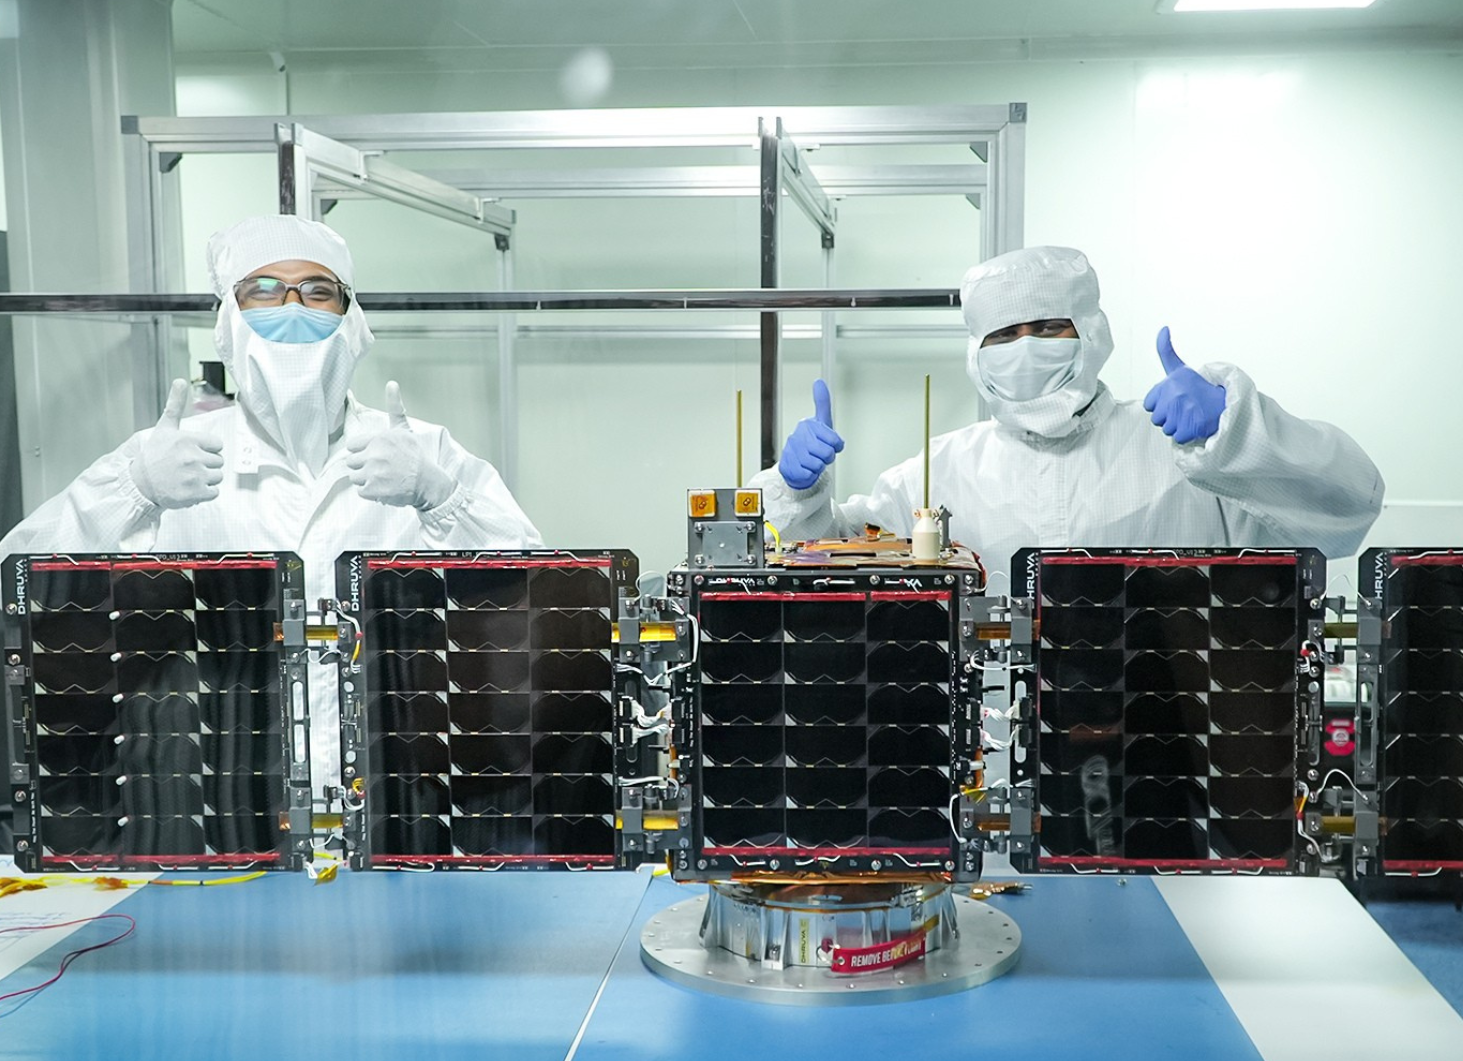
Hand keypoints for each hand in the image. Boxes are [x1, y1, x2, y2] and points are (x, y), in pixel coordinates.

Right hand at [130, 379, 224, 508]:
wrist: (139, 484)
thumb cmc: (153, 455)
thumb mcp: (164, 428)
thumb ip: (175, 405)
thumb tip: (180, 380)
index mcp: (188, 439)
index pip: (217, 445)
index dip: (206, 449)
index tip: (191, 452)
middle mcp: (192, 457)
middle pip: (218, 461)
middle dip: (206, 464)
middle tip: (186, 466)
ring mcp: (195, 476)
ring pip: (217, 477)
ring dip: (205, 479)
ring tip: (187, 477)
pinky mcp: (196, 494)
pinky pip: (214, 493)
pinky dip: (204, 493)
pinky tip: (188, 488)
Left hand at [346, 382, 454, 509]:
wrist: (429, 482)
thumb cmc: (416, 456)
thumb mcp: (405, 430)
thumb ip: (395, 407)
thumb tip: (391, 383)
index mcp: (379, 438)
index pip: (353, 446)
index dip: (363, 452)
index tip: (376, 456)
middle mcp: (375, 454)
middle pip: (352, 462)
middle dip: (364, 466)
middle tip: (382, 469)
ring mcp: (373, 472)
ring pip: (355, 477)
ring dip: (367, 480)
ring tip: (383, 478)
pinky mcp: (374, 489)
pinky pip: (361, 491)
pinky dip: (371, 493)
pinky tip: (384, 488)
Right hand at [778, 379, 844, 489]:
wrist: (796, 463)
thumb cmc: (812, 442)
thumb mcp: (822, 422)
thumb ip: (822, 402)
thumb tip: (819, 382)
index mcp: (807, 424)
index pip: (835, 441)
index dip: (836, 447)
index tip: (829, 444)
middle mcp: (797, 436)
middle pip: (827, 454)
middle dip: (827, 458)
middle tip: (820, 455)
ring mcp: (791, 451)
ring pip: (818, 465)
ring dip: (818, 466)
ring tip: (812, 461)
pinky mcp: (787, 467)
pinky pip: (808, 475)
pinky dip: (810, 475)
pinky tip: (805, 468)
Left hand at [1142, 326, 1225, 444]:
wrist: (1226, 403)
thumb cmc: (1200, 388)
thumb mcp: (1180, 368)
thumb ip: (1166, 351)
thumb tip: (1163, 328)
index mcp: (1171, 381)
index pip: (1149, 404)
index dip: (1161, 404)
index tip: (1176, 399)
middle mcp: (1176, 395)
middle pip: (1156, 418)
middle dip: (1169, 416)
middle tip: (1186, 408)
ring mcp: (1183, 412)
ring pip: (1166, 429)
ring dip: (1177, 425)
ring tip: (1192, 415)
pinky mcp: (1190, 428)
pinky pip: (1177, 437)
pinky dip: (1186, 435)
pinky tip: (1196, 424)